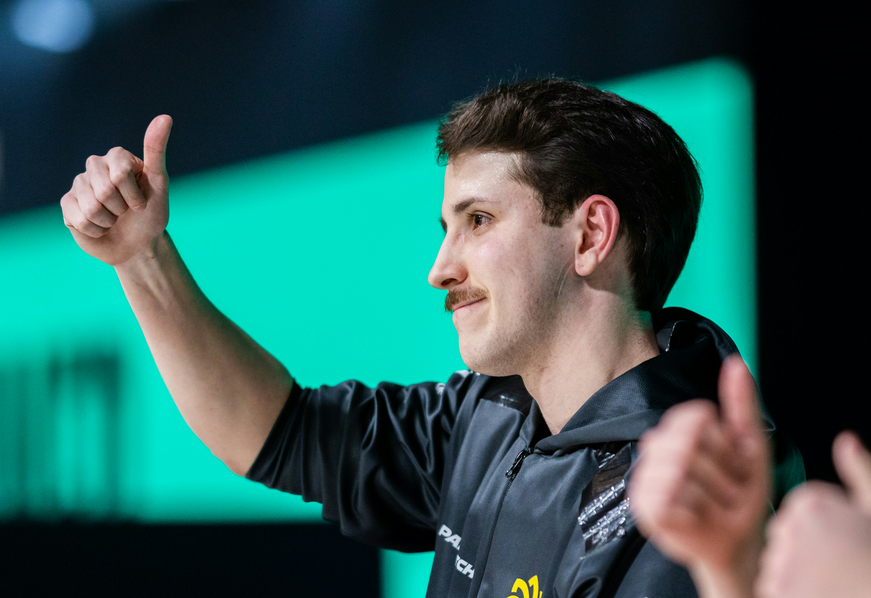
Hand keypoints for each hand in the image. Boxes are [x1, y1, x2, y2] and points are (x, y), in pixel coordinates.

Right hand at [61, 115, 172, 264]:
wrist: (138, 245)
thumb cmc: (151, 214)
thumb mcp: (159, 184)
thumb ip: (156, 151)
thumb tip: (165, 117)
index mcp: (117, 157)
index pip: (120, 174)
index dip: (134, 196)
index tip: (142, 202)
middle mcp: (95, 166)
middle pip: (103, 191)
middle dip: (121, 209)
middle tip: (126, 211)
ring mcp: (79, 184)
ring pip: (90, 208)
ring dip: (108, 221)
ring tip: (114, 219)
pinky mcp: (67, 204)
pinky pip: (77, 219)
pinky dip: (95, 230)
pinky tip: (100, 227)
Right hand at [629, 355, 769, 596]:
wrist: (737, 542)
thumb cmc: (742, 494)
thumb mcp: (749, 445)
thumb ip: (741, 403)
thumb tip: (736, 362)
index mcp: (678, 429)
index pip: (697, 415)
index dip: (723, 442)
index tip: (730, 461)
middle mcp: (656, 449)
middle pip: (688, 441)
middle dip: (720, 470)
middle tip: (725, 487)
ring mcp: (646, 478)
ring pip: (682, 470)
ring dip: (712, 494)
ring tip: (714, 504)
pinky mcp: (645, 507)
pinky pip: (673, 497)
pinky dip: (696, 511)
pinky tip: (699, 517)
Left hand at [756, 431, 870, 597]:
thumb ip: (860, 471)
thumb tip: (846, 440)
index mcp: (812, 502)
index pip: (799, 512)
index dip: (825, 530)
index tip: (846, 543)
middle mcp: (789, 525)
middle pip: (784, 535)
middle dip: (806, 548)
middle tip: (840, 565)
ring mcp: (780, 557)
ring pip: (777, 561)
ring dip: (796, 571)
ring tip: (832, 582)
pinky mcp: (773, 589)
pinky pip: (770, 586)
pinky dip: (788, 592)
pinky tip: (819, 593)